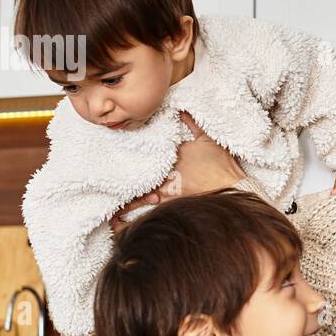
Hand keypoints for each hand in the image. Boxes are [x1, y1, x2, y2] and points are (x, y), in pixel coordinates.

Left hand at [110, 113, 243, 230]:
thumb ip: (192, 125)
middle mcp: (166, 176)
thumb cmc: (222, 165)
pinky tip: (122, 224)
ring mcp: (169, 192)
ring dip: (127, 205)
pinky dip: (137, 218)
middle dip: (124, 185)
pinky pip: (152, 211)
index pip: (146, 159)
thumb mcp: (208, 140)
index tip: (114, 164)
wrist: (233, 189)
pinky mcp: (175, 206)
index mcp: (171, 158)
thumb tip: (180, 110)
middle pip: (140, 179)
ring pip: (143, 197)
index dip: (130, 162)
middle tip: (102, 190)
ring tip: (110, 216)